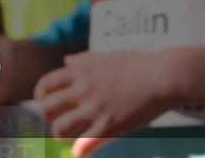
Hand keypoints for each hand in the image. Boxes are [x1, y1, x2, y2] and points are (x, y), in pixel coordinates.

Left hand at [34, 50, 180, 157]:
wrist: (163, 76)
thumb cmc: (137, 65)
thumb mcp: (105, 56)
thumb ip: (83, 60)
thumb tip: (67, 61)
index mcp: (80, 71)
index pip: (45, 85)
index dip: (41, 97)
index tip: (47, 103)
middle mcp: (82, 90)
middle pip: (47, 109)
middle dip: (49, 117)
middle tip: (58, 120)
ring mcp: (94, 110)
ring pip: (60, 129)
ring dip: (60, 135)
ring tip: (68, 137)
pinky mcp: (109, 127)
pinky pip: (83, 145)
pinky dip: (78, 152)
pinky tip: (80, 152)